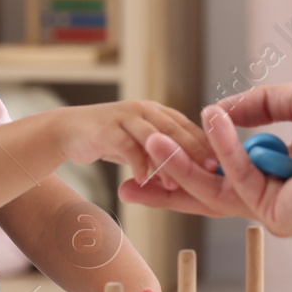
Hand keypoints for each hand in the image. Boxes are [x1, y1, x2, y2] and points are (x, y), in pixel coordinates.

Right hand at [49, 100, 215, 185]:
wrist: (67, 132)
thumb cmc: (108, 140)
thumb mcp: (140, 147)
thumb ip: (162, 157)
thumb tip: (192, 177)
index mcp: (157, 112)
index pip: (187, 127)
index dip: (206, 144)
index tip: (225, 163)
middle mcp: (144, 110)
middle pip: (175, 129)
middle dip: (195, 149)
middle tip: (212, 169)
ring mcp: (124, 116)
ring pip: (153, 137)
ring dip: (167, 160)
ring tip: (178, 182)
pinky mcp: (106, 128)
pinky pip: (125, 146)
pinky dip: (136, 163)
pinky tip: (144, 181)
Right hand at [117, 80, 291, 235]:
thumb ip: (258, 102)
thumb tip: (219, 108)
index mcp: (277, 175)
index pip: (223, 174)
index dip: (189, 165)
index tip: (155, 152)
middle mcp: (271, 197)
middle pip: (206, 194)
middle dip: (166, 187)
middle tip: (127, 183)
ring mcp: (271, 210)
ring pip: (212, 191)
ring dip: (179, 166)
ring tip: (148, 138)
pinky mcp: (274, 214)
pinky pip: (237, 176)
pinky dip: (223, 145)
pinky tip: (211, 116)